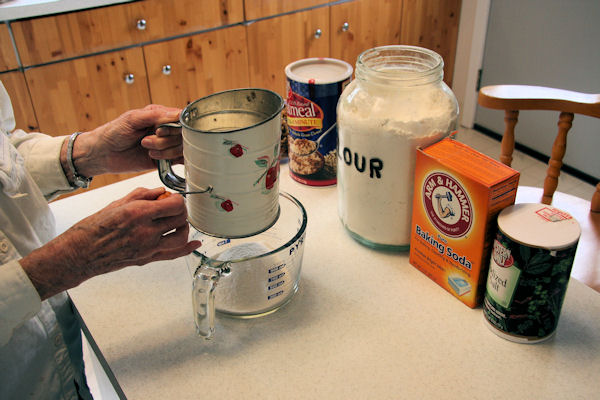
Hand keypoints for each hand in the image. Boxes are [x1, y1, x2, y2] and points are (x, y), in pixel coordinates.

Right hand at [20, 187, 200, 299]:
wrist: (80, 253)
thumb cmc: (93, 228)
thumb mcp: (117, 203)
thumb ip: (142, 195)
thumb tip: (161, 192)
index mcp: (138, 213)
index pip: (174, 205)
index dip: (177, 199)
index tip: (173, 198)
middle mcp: (146, 231)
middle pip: (180, 219)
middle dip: (180, 211)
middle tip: (174, 208)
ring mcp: (148, 248)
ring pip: (181, 236)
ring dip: (183, 227)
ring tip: (176, 223)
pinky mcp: (147, 259)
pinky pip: (174, 255)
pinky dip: (187, 249)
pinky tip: (194, 244)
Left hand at [71, 105, 182, 176]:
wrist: (102, 154)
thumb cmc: (113, 132)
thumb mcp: (132, 119)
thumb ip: (155, 116)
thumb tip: (178, 114)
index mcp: (159, 115)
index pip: (180, 118)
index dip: (174, 127)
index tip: (159, 131)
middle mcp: (165, 129)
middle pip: (183, 135)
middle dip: (165, 140)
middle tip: (146, 142)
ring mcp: (166, 145)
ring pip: (182, 148)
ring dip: (164, 151)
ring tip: (146, 150)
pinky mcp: (165, 159)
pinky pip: (180, 160)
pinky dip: (171, 159)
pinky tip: (155, 158)